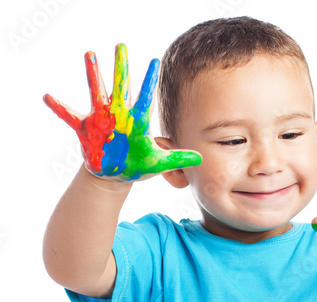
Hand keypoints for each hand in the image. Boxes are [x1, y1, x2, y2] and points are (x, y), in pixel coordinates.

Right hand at [43, 43, 201, 181]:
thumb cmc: (138, 166)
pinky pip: (70, 116)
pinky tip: (48, 96)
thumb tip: (202, 159)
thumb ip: (178, 159)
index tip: (156, 62)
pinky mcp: (86, 129)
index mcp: (137, 121)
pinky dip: (59, 108)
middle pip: (121, 87)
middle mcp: (119, 115)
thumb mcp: (158, 163)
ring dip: (93, 75)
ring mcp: (102, 120)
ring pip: (96, 92)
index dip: (150, 81)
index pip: (146, 97)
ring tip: (90, 55)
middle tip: (121, 45)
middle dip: (121, 67)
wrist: (116, 174)